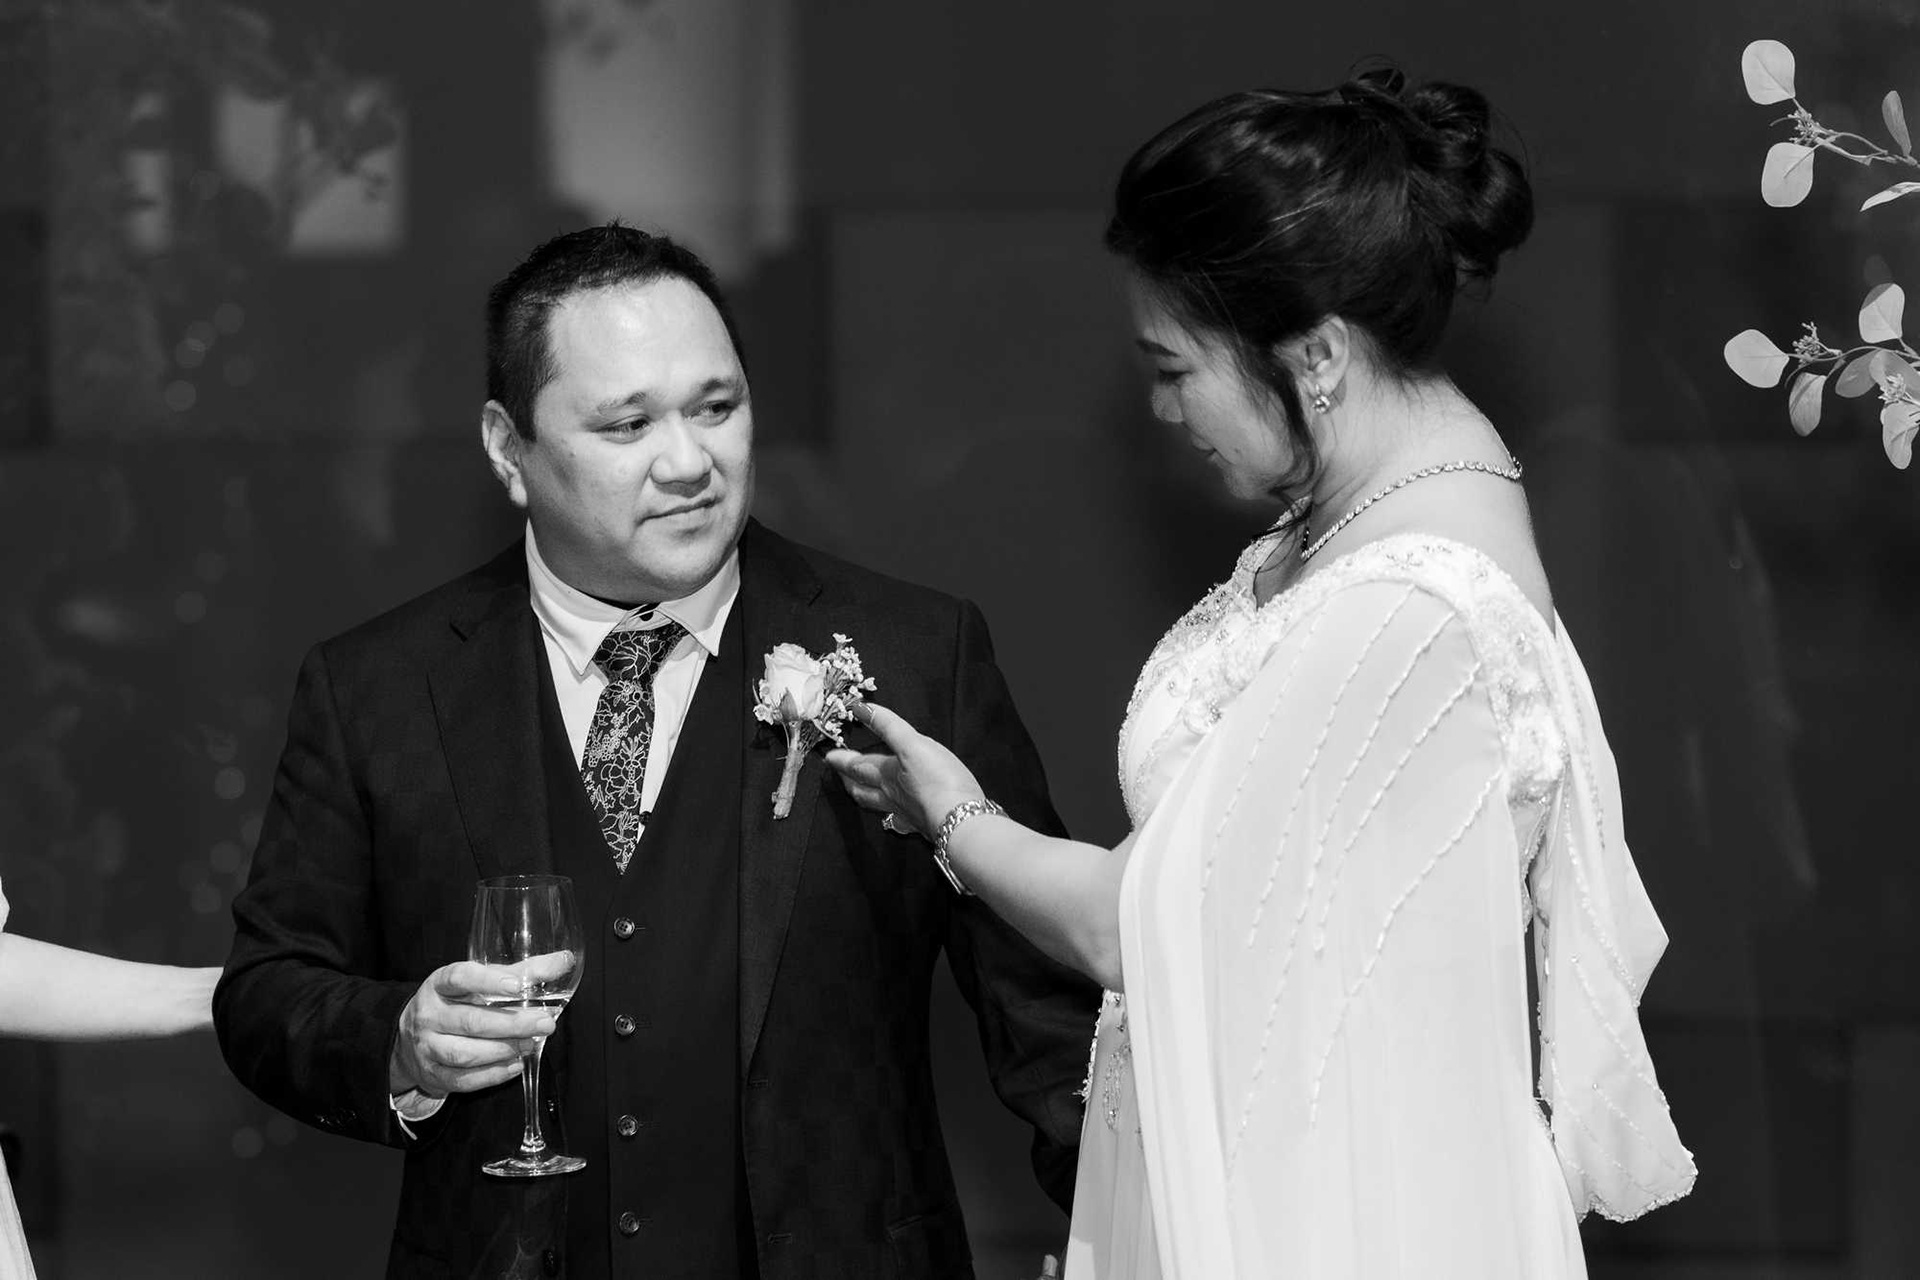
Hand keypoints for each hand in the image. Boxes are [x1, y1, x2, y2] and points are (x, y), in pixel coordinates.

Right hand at [387, 961, 557, 1096]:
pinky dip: (493, 1074)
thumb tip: (563, 960)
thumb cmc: (456, 1003)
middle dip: (512, 1024)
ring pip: (464, 1053)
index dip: (488, 980)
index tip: (517, 985)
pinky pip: (464, 1080)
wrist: (409, 1038)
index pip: (460, 977)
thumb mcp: (480, 981)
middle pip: (471, 1021)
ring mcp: (428, 1047)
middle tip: (544, 1022)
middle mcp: (430, 1014)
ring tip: (531, 1043)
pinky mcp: (433, 1074)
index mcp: (440, 984)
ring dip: (503, 1050)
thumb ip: (521, 972)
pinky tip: (516, 1064)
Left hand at [825, 702, 983, 837]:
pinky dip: (895, 816)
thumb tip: (859, 708)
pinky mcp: (924, 825)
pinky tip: (899, 817)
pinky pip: (901, 820)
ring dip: (866, 797)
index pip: (858, 766)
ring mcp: (907, 814)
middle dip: (849, 780)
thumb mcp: (912, 744)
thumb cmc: (938, 781)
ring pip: (879, 805)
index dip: (842, 759)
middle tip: (839, 775)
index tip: (829, 756)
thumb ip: (888, 725)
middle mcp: (892, 796)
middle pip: (862, 789)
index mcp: (887, 775)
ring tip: (861, 792)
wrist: (961, 820)